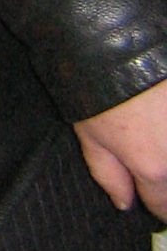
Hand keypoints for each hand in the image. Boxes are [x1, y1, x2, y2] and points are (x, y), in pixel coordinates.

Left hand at [74, 78, 166, 217]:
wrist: (117, 42)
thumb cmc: (97, 89)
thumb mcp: (91, 136)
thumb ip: (109, 175)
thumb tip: (124, 203)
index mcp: (154, 168)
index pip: (164, 206)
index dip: (159, 208)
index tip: (157, 204)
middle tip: (153, 164)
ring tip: (156, 137)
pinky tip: (164, 120)